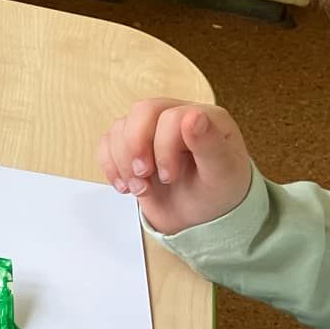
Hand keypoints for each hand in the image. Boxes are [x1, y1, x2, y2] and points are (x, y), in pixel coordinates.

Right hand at [97, 99, 252, 234]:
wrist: (199, 217)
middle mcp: (177, 116)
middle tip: (144, 175)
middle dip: (136, 147)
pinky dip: (111, 166)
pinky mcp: (131, 143)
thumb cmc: (217, 194)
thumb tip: (195, 116)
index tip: (169, 177)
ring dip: (124, 162)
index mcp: (206, 118)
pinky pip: (107, 142)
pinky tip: (126, 185)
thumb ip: (210, 144)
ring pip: (121, 127)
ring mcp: (151, 129)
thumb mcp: (222, 175)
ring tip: (141, 188)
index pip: (172, 117)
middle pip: (142, 111)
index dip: (164, 147)